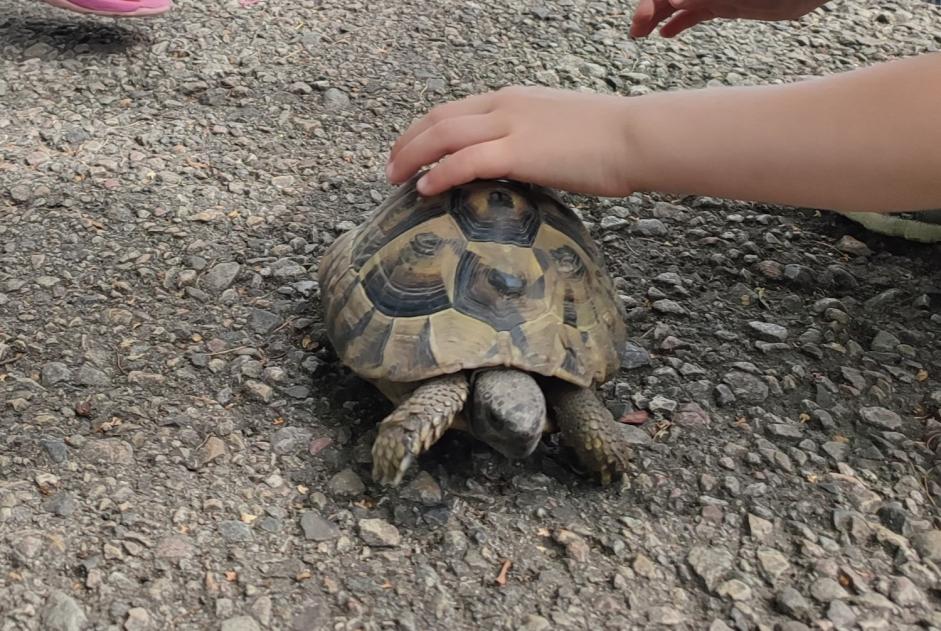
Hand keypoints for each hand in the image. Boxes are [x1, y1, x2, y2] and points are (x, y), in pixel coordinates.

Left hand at [386, 86, 638, 197]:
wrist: (636, 137)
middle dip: (407, 143)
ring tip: (395, 180)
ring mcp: (510, 126)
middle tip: (390, 168)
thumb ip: (529, 142)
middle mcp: (504, 106)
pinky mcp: (519, 152)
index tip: (409, 150)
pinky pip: (464, 161)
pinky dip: (438, 174)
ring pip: (442, 135)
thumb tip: (516, 166)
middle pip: (438, 119)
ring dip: (411, 157)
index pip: (454, 110)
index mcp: (513, 99)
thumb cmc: (608, 141)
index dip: (423, 130)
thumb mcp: (558, 132)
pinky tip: (424, 190)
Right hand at [630, 0, 828, 37]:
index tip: (645, 18)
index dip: (654, 0)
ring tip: (640, 35)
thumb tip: (675, 1)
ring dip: (657, 16)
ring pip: (676, 2)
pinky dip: (679, 22)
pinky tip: (666, 35)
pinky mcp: (724, 3)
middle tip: (636, 32)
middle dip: (649, 8)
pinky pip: (694, 12)